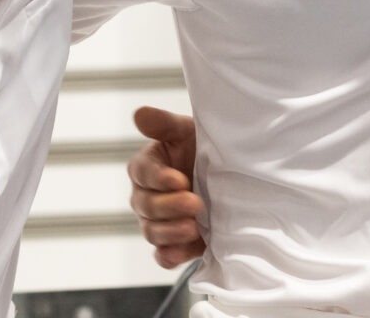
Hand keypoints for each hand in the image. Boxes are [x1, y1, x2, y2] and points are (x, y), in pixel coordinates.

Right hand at [128, 106, 206, 267]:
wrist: (230, 175)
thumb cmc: (202, 148)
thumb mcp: (188, 132)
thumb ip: (164, 124)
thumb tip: (139, 113)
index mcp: (146, 167)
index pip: (143, 174)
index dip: (159, 178)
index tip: (179, 179)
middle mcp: (145, 197)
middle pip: (146, 206)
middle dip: (169, 206)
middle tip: (194, 202)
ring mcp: (157, 222)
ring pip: (152, 232)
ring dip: (171, 232)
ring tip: (194, 227)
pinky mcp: (172, 244)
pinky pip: (163, 255)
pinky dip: (171, 255)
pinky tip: (186, 249)